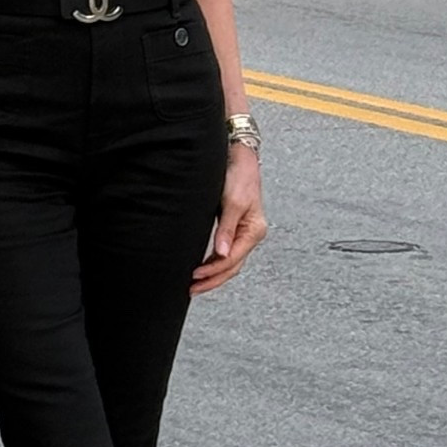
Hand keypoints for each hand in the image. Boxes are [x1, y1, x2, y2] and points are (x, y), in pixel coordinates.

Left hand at [190, 143, 266, 295]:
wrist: (239, 157)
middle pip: (232, 266)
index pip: (232, 259)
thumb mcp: (232, 202)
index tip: (195, 276)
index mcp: (254, 230)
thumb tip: (221, 253)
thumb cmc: (239, 176)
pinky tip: (202, 268)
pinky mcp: (233, 228)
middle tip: (192, 289)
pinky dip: (214, 263)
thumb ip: (226, 228)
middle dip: (213, 280)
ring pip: (229, 262)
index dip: (213, 270)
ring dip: (213, 275)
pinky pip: (225, 253)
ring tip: (195, 285)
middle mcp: (250, 235)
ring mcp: (242, 233)